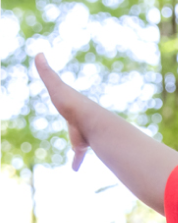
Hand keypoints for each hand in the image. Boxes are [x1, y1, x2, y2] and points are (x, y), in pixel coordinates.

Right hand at [34, 53, 91, 170]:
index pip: (65, 101)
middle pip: (73, 123)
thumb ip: (47, 72)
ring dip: (77, 149)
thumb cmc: (74, 104)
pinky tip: (74, 169)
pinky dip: (76, 161)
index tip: (62, 99)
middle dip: (74, 126)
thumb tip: (39, 53)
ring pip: (78, 142)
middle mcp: (77, 120)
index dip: (62, 99)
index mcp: (71, 106)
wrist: (93, 123)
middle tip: (76, 128)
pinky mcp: (81, 146)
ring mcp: (80, 133)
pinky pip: (78, 155)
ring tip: (77, 154)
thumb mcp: (56, 86)